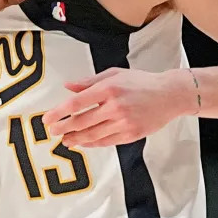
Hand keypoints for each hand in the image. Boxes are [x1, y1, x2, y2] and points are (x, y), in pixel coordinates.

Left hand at [42, 68, 194, 147]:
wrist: (170, 95)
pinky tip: (83, 142)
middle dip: (63, 128)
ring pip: (92, 135)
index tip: (47, 118)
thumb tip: (68, 86)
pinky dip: (92, 143)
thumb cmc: (141, 82)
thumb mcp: (114, 74)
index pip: (76, 103)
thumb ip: (89, 82)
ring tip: (65, 140)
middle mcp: (115, 106)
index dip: (59, 112)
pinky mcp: (131, 134)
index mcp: (108, 88)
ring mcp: (124, 122)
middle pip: (81, 122)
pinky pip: (106, 141)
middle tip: (52, 131)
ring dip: (75, 139)